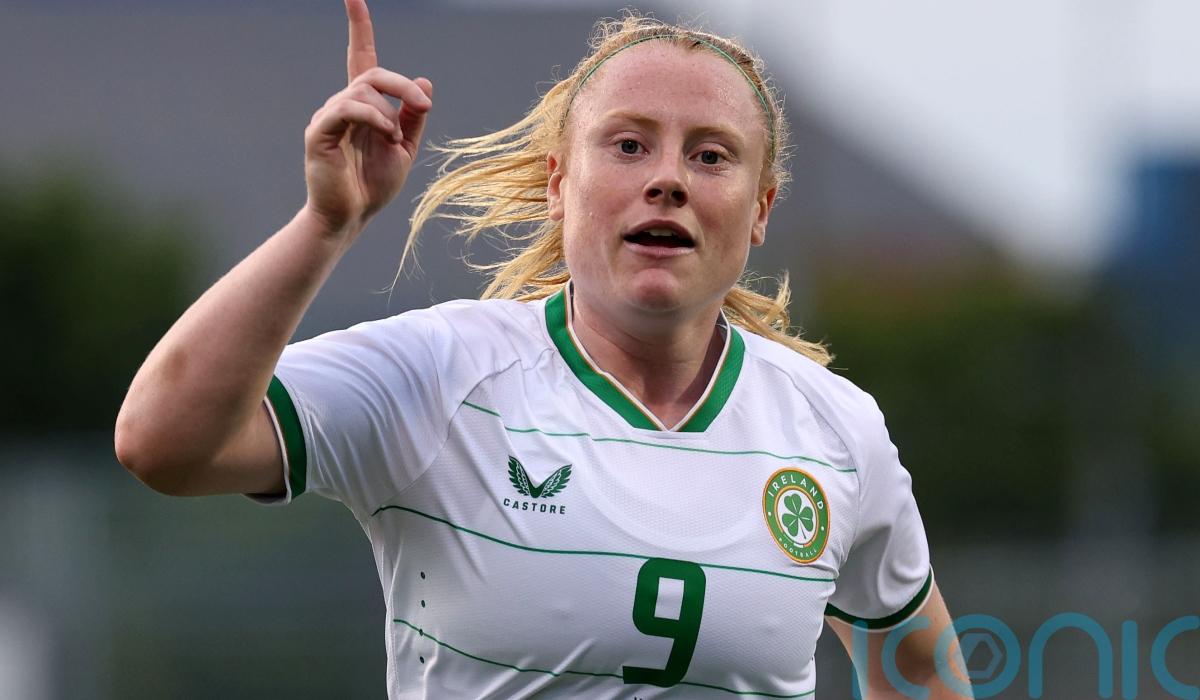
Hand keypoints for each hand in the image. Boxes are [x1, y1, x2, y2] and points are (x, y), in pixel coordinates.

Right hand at [302, 0, 432, 239]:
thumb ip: (414, 116)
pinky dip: (372, 118)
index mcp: (363, 105)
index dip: (358, 25)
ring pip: (362, 91)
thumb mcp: (405, 148)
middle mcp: (341, 104)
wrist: (351, 218)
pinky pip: (346, 108)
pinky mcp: (318, 132)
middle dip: (402, 86)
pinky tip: (384, 136)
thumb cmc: (373, 186)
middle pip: (372, 73)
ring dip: (388, 112)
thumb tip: (425, 80)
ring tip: (394, 139)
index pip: (360, 55)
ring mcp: (327, 116)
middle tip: (424, 105)